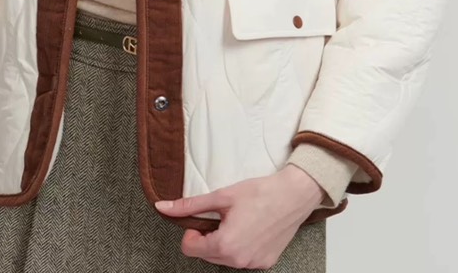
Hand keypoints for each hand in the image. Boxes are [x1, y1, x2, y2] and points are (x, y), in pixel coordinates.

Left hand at [154, 164, 324, 268]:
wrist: (293, 195)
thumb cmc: (260, 193)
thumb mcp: (221, 196)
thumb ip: (190, 205)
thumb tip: (163, 207)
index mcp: (225, 245)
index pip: (189, 249)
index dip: (191, 231)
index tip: (202, 219)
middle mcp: (239, 261)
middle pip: (206, 255)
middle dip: (206, 237)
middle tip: (220, 217)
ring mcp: (253, 265)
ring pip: (223, 259)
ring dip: (222, 243)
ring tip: (236, 221)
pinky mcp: (265, 263)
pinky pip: (242, 260)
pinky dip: (240, 247)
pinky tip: (249, 229)